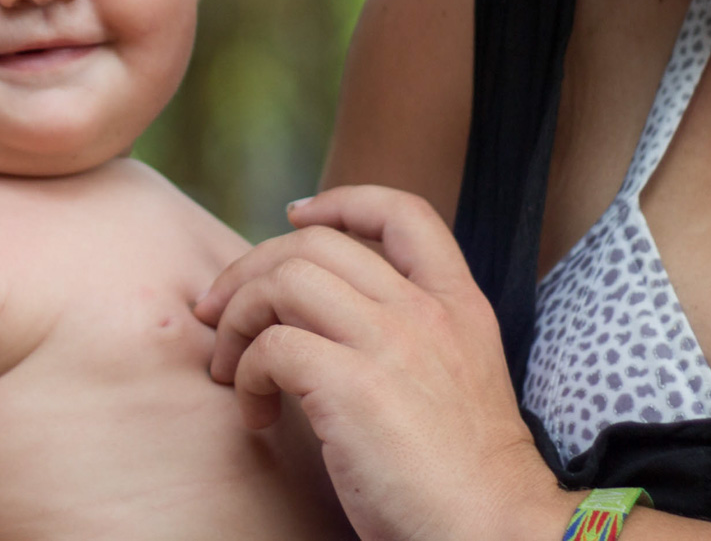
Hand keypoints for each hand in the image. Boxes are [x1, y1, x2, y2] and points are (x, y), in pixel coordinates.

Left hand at [194, 185, 567, 540]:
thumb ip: (410, 335)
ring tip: (232, 369)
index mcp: (459, 305)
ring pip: (283, 281)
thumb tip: (321, 313)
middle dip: (249, 268)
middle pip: (315, 243)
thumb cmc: (462, 476)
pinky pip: (271, 347)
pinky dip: (246, 374)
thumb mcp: (455, 377)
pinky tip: (255, 413)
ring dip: (236, 319)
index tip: (294, 215)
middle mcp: (426, 312)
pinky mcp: (354, 387)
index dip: (341, 202)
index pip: (403, 212)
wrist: (493, 531)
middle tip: (218, 311)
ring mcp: (392, 344)